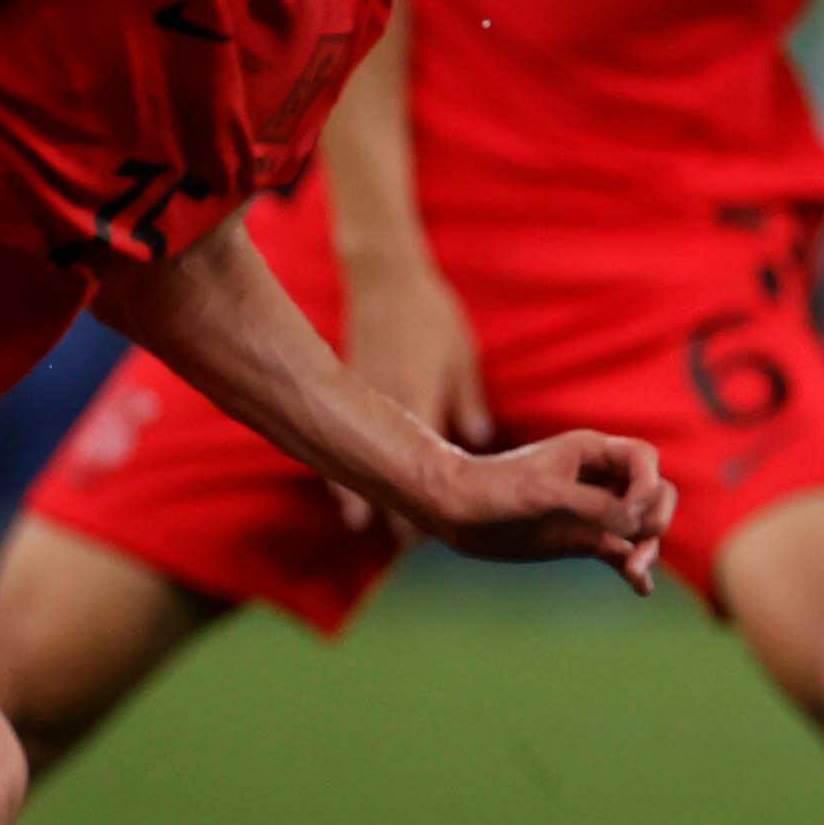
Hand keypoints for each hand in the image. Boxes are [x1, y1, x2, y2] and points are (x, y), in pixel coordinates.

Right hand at [334, 251, 490, 533]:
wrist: (383, 279)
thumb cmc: (430, 315)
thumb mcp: (459, 356)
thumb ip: (467, 401)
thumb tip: (479, 442)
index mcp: (415, 399)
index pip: (416, 465)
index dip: (415, 501)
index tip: (420, 537)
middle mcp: (383, 406)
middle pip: (379, 470)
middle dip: (387, 507)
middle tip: (400, 545)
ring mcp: (361, 399)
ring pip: (352, 458)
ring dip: (361, 490)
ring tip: (366, 527)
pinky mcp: (349, 390)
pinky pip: (343, 437)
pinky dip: (345, 462)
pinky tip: (347, 486)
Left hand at [417, 431, 673, 593]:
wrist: (457, 511)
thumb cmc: (495, 489)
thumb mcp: (545, 494)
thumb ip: (593, 505)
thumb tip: (634, 525)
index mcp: (592, 453)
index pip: (644, 459)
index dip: (648, 482)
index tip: (632, 508)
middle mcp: (599, 480)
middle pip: (654, 492)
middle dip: (655, 516)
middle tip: (639, 540)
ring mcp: (593, 511)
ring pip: (640, 526)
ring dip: (647, 547)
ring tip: (635, 571)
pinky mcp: (583, 539)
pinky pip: (620, 552)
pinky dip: (633, 568)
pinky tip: (642, 588)